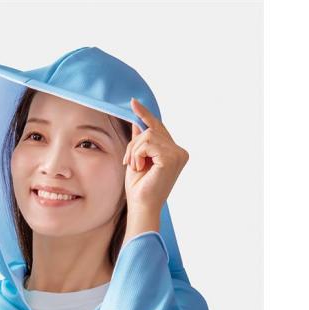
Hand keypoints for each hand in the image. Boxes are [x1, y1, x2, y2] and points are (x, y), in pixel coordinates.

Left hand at [122, 98, 188, 214]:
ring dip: (134, 151)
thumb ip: (139, 141)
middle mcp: (179, 152)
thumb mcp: (136, 159)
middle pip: (151, 130)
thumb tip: (137, 123)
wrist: (141, 207)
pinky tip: (139, 167)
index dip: (145, 114)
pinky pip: (148, 143)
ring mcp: (178, 154)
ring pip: (148, 135)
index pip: (159, 127)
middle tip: (129, 162)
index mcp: (174, 152)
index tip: (133, 102)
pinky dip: (137, 154)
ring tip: (135, 166)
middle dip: (134, 145)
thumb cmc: (139, 189)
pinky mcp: (171, 157)